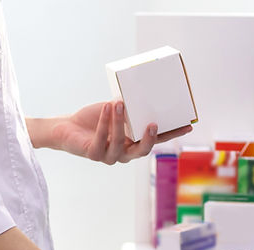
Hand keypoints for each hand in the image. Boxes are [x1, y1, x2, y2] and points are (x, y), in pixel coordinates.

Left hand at [30, 101, 192, 164]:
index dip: (172, 134)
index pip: (157, 140)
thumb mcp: (116, 110)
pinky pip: (102, 139)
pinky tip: (107, 108)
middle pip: (142, 151)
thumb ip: (129, 106)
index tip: (187, 125)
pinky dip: (105, 123)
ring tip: (119, 103)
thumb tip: (143, 88)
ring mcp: (109, 156)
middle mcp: (124, 153)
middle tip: (153, 124)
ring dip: (120, 123)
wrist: (67, 128)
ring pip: (119, 144)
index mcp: (133, 143)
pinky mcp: (93, 154)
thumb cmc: (95, 118)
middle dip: (149, 139)